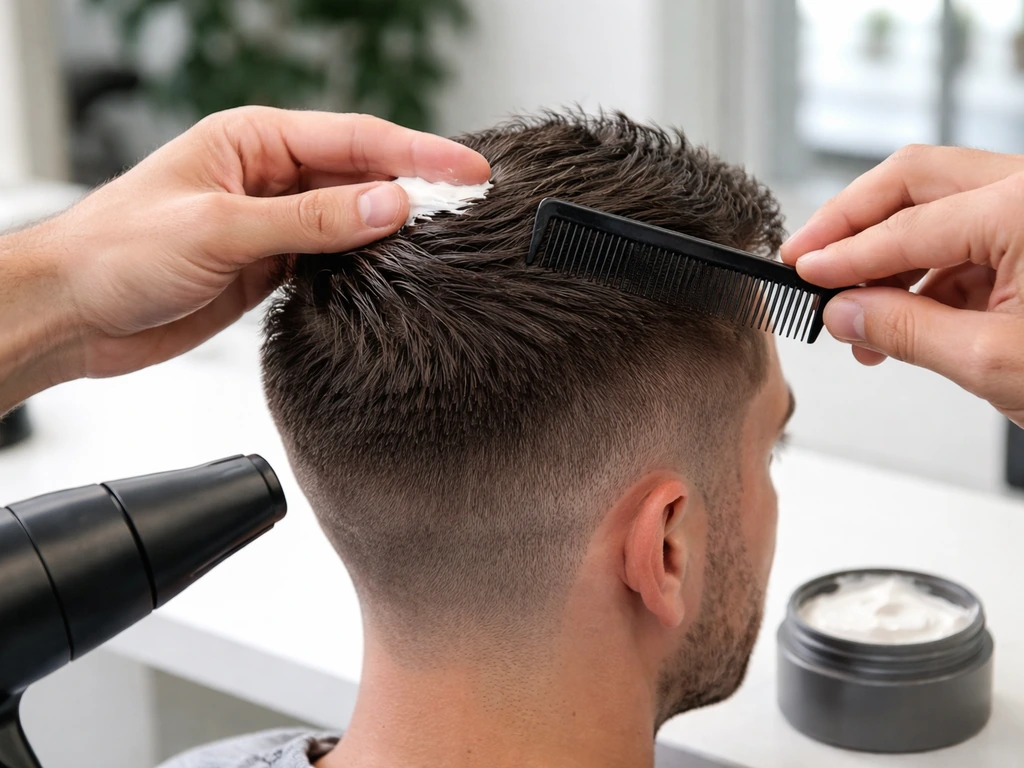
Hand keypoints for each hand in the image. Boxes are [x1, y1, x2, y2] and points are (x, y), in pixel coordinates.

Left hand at [0, 107, 489, 406]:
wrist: (71, 313)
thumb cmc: (116, 250)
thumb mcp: (220, 227)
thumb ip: (312, 220)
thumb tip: (390, 205)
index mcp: (253, 140)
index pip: (355, 139)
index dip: (418, 154)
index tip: (469, 172)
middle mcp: (268, 176)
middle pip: (361, 175)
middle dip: (416, 189)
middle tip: (473, 207)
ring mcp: (271, 223)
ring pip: (352, 220)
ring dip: (394, 231)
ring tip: (446, 243)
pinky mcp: (268, 266)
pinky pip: (333, 260)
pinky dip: (365, 267)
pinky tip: (393, 275)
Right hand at [781, 145, 1023, 426]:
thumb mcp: (992, 361)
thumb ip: (905, 330)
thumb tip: (845, 312)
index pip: (905, 227)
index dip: (843, 257)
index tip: (802, 276)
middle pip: (914, 180)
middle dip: (853, 221)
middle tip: (808, 258)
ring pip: (936, 204)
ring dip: (886, 252)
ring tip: (854, 313)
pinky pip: (964, 237)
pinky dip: (923, 272)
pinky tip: (898, 317)